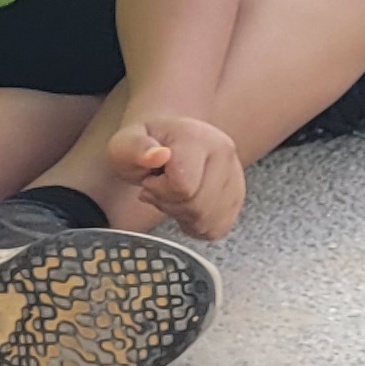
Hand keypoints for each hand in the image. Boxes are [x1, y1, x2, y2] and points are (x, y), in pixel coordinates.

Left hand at [113, 114, 242, 238]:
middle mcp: (225, 153)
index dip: (159, 191)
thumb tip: (157, 155)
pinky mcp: (237, 197)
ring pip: (209, 221)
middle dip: (170, 205)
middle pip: (198, 207)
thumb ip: (135, 148)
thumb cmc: (145, 147)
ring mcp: (235, 175)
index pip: (183, 186)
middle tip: (159, 187)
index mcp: (197, 137)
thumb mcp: (126, 144)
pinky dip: (196, 224)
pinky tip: (186, 204)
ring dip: (183, 216)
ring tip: (173, 194)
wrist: (166, 142)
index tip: (151, 178)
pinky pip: (216, 228)